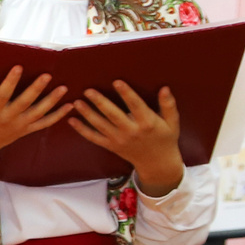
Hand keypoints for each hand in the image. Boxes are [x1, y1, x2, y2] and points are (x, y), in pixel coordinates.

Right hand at [0, 66, 71, 167]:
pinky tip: (69, 106)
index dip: (10, 81)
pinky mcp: (25, 130)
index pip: (2, 95)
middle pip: (24, 103)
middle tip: (47, 76)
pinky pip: (44, 124)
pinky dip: (57, 116)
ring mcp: (18, 126)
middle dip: (36, 89)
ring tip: (63, 88)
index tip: (18, 67)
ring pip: (38, 113)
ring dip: (52, 101)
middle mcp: (7, 119)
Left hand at [69, 80, 184, 195]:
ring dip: (87, 114)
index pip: (135, 105)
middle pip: (113, 115)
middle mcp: (131, 131)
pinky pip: (94, 138)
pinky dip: (82, 130)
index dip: (126, 93)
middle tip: (88, 90)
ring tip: (76, 102)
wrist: (156, 163)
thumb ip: (168, 105)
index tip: (116, 82)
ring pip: (100, 125)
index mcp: (147, 123)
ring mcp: (119, 140)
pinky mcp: (111, 146)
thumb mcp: (172, 122)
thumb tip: (164, 88)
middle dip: (100, 102)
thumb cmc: (165, 139)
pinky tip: (72, 121)